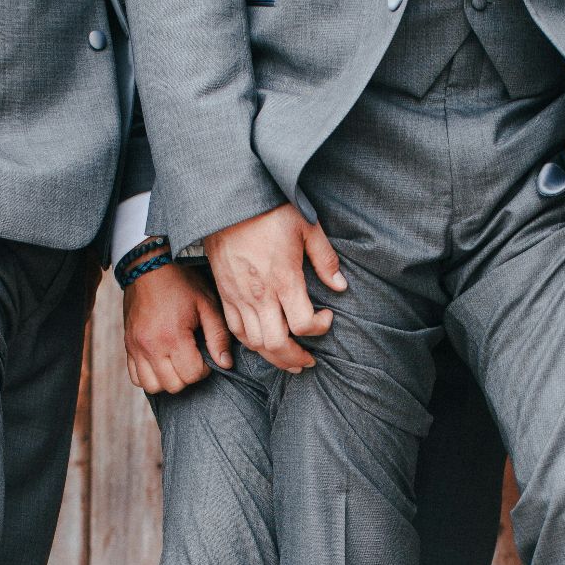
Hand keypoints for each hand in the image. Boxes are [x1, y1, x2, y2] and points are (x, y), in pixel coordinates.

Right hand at [123, 262, 232, 393]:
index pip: (192, 374)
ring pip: (152, 386)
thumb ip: (218, 336)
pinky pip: (135, 377)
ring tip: (177, 361)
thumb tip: (226, 363)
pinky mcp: (127, 345)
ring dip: (168, 380)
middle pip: (173, 385)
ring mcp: (135, 347)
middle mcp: (150, 345)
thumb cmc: (181, 282)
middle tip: (193, 356)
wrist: (148, 265)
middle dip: (188, 375)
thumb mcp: (207, 304)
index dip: (205, 368)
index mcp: (172, 335)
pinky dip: (149, 376)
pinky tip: (161, 362)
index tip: (205, 352)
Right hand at [202, 203, 346, 373]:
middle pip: (277, 344)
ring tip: (289, 361)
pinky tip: (263, 344)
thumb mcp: (306, 226)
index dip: (319, 328)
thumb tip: (340, 286)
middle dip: (295, 358)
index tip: (327, 317)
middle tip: (309, 360)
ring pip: (255, 343)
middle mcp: (260, 295)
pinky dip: (250, 344)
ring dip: (274, 357)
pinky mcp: (225, 295)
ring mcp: (239, 297)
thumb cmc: (269, 211)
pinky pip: (235, 331)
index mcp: (283, 279)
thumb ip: (325, 259)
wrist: (227, 203)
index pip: (303, 324)